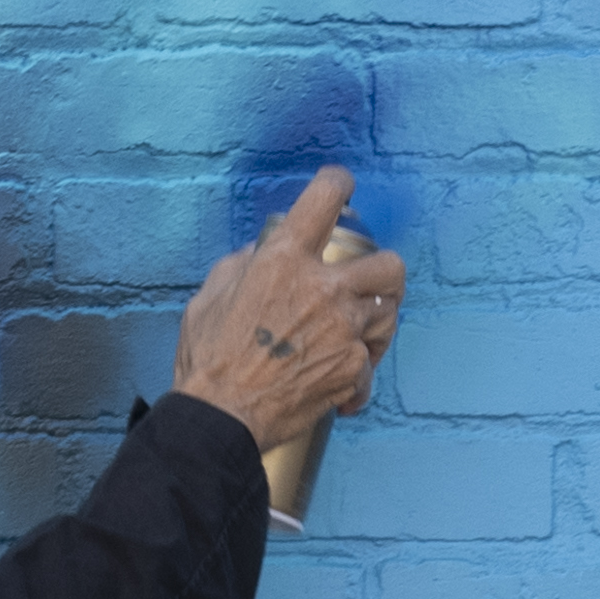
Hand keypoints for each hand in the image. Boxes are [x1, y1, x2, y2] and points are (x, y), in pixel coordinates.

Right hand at [171, 167, 402, 452]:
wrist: (223, 414)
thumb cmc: (209, 357)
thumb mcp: (209, 297)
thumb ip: (242, 267)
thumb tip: (261, 254)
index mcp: (283, 262)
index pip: (322, 202)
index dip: (335, 184)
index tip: (339, 183)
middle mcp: (324, 290)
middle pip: (390, 265)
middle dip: (384, 271)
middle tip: (366, 282)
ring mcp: (346, 330)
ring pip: (390, 313)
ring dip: (373, 320)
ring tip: (348, 333)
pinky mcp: (354, 368)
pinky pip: (368, 362)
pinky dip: (354, 370)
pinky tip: (335, 379)